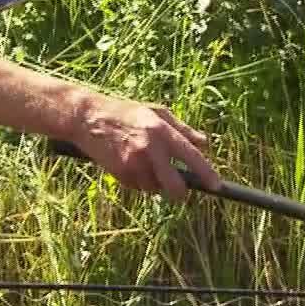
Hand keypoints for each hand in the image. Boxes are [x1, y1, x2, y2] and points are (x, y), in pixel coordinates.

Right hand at [71, 95, 221, 198]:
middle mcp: (149, 148)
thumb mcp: (157, 112)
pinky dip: (140, 181)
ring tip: (144, 163)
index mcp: (161, 130)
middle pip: (175, 185)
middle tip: (181, 191)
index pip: (191, 156)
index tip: (216, 186)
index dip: (206, 173)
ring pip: (155, 188)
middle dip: (180, 193)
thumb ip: (183, 129)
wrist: (88, 118)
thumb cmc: (126, 112)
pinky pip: (139, 187)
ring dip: (156, 183)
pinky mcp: (121, 174)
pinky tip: (130, 164)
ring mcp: (133, 163)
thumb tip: (204, 143)